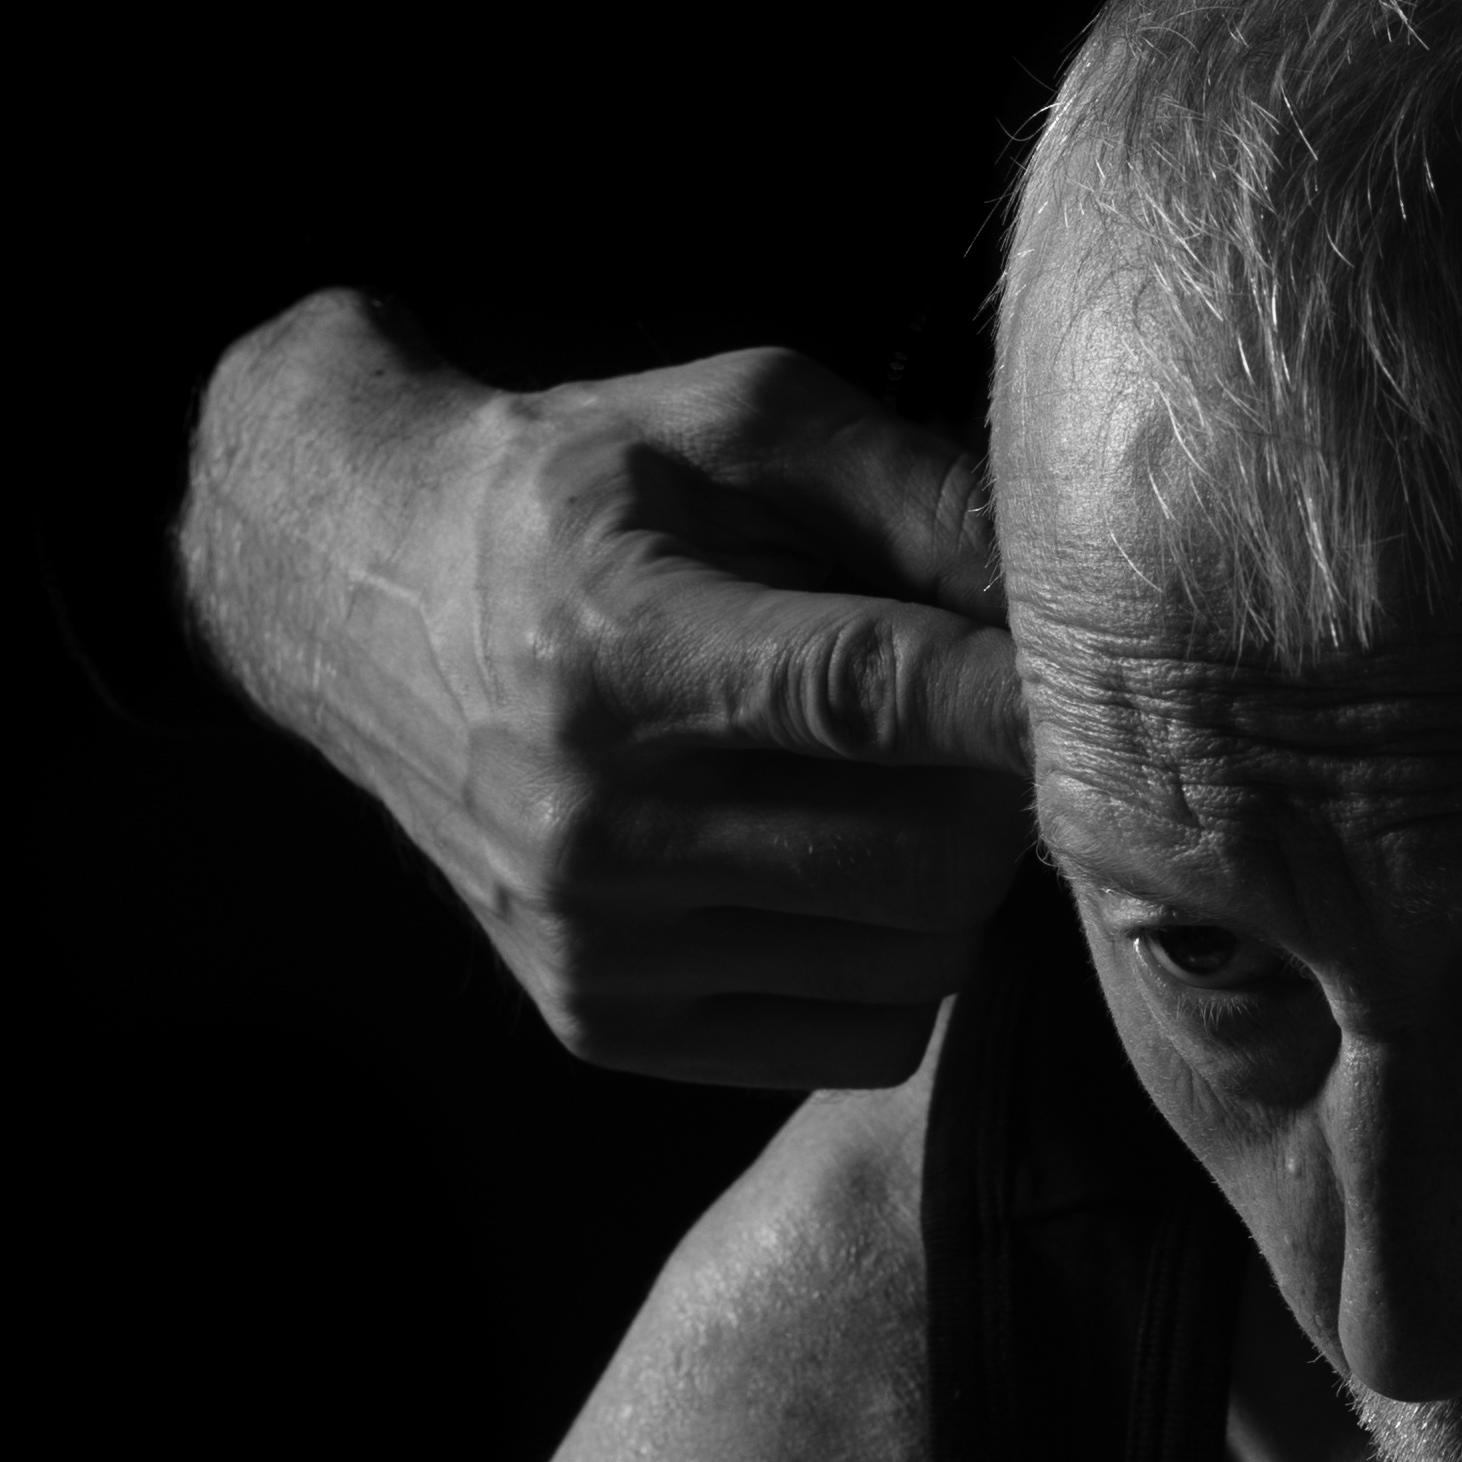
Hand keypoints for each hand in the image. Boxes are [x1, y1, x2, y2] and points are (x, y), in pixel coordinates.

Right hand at [179, 294, 1032, 1088]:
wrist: (370, 595)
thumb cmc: (590, 491)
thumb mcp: (743, 421)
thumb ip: (923, 496)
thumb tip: (1079, 614)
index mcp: (621, 650)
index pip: (873, 698)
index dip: (1017, 702)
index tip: (1091, 690)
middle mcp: (597, 824)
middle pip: (930, 859)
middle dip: (1002, 793)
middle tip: (982, 727)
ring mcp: (600, 945)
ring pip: (920, 961)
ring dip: (958, 880)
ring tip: (898, 786)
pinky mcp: (609, 1026)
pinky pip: (864, 1040)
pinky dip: (897, 963)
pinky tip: (840, 869)